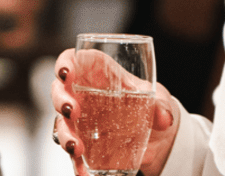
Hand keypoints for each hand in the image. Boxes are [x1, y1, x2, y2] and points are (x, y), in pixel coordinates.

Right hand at [50, 48, 179, 175]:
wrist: (157, 138)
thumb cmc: (152, 105)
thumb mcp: (159, 100)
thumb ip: (161, 106)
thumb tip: (164, 117)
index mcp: (99, 74)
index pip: (75, 60)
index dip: (66, 64)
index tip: (67, 73)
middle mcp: (84, 95)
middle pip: (60, 91)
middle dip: (60, 100)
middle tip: (71, 111)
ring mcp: (81, 121)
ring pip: (61, 124)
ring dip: (64, 135)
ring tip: (76, 147)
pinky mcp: (84, 144)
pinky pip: (73, 153)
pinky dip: (76, 164)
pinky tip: (83, 173)